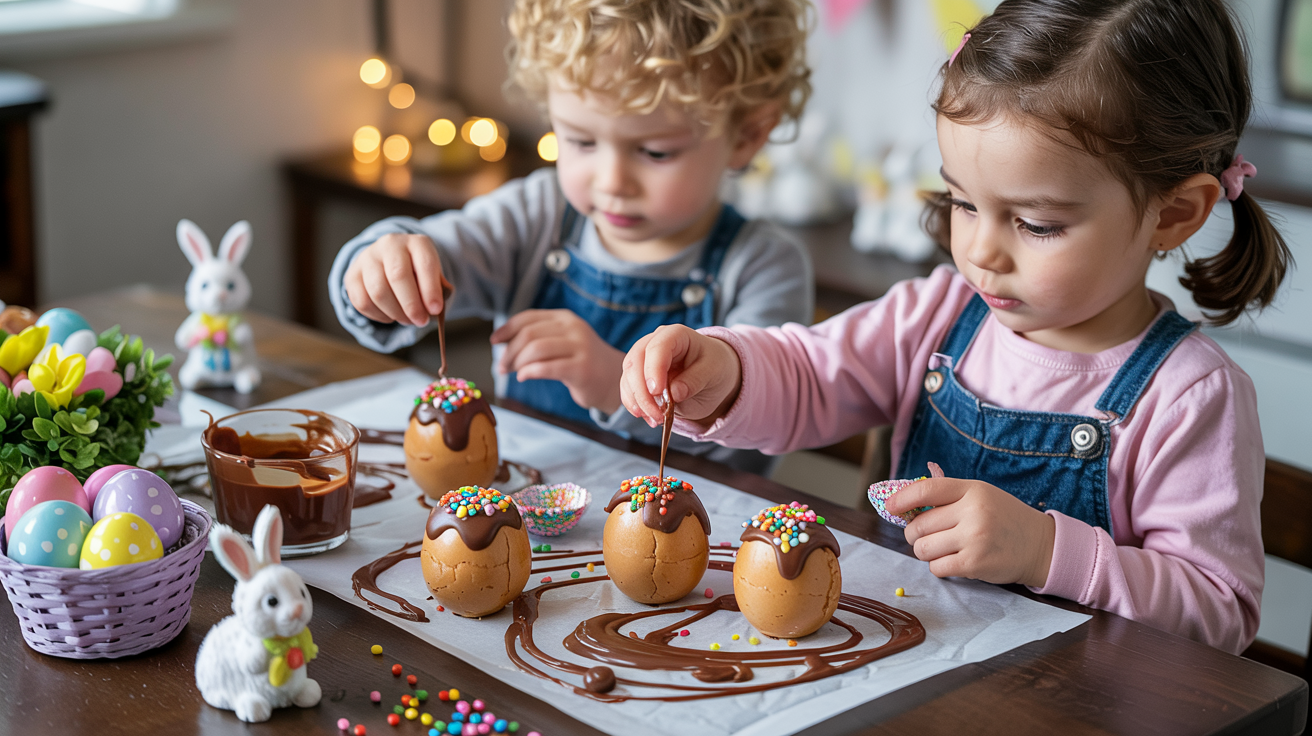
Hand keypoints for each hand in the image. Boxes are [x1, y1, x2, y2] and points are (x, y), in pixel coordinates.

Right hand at [343, 233, 447, 326]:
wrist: (391, 260)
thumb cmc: (417, 273)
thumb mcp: (433, 275)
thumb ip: (437, 290)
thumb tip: (433, 310)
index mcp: (416, 243)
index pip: (425, 264)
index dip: (431, 290)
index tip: (435, 310)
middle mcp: (390, 245)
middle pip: (398, 276)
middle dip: (411, 305)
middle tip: (420, 321)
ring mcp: (368, 258)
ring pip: (378, 291)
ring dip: (395, 312)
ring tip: (407, 319)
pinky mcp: (352, 275)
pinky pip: (362, 301)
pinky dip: (378, 315)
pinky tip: (390, 316)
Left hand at [490, 310, 624, 412]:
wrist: (614, 380)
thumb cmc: (580, 361)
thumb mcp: (562, 341)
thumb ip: (537, 338)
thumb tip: (501, 343)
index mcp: (565, 318)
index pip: (528, 318)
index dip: (506, 329)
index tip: (494, 341)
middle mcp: (573, 328)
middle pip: (528, 334)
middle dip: (509, 351)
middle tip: (502, 366)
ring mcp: (579, 347)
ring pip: (536, 349)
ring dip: (517, 362)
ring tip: (513, 373)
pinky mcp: (581, 369)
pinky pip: (547, 368)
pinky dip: (530, 372)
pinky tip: (524, 377)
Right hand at [619, 324, 741, 427]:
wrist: (711, 375)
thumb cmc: (714, 366)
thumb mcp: (714, 371)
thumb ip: (695, 380)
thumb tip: (675, 393)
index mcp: (676, 335)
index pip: (657, 347)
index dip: (653, 369)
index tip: (657, 392)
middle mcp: (654, 343)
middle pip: (635, 362)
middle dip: (642, 392)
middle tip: (657, 414)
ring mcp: (643, 360)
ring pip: (628, 378)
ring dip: (637, 402)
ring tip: (656, 419)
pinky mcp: (638, 377)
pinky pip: (629, 391)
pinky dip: (635, 406)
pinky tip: (649, 418)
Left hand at [885, 477, 1055, 587]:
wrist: (1040, 545)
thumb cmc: (1003, 518)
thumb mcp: (980, 495)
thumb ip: (948, 497)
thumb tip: (905, 506)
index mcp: (972, 490)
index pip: (926, 489)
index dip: (902, 498)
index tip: (890, 506)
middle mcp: (972, 512)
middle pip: (919, 525)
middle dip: (914, 533)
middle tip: (926, 535)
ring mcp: (974, 539)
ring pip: (923, 548)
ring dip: (925, 551)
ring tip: (942, 548)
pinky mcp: (975, 564)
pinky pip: (937, 567)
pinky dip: (939, 566)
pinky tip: (954, 560)